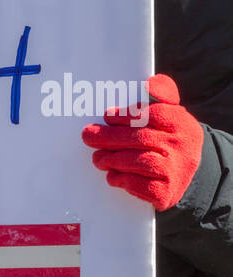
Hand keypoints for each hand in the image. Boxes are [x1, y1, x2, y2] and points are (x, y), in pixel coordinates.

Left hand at [81, 73, 203, 211]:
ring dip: (115, 159)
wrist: (189, 171)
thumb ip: (162, 90)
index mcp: (181, 122)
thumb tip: (149, 84)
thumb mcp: (171, 110)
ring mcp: (178, 170)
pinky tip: (113, 176)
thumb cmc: (168, 134)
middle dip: (111, 137)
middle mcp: (183, 146)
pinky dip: (126, 181)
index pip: (153, 114)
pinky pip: (145, 187)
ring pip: (142, 162)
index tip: (107, 116)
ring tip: (98, 157)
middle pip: (142, 138)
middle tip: (88, 136)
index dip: (127, 115)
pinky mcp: (169, 193)